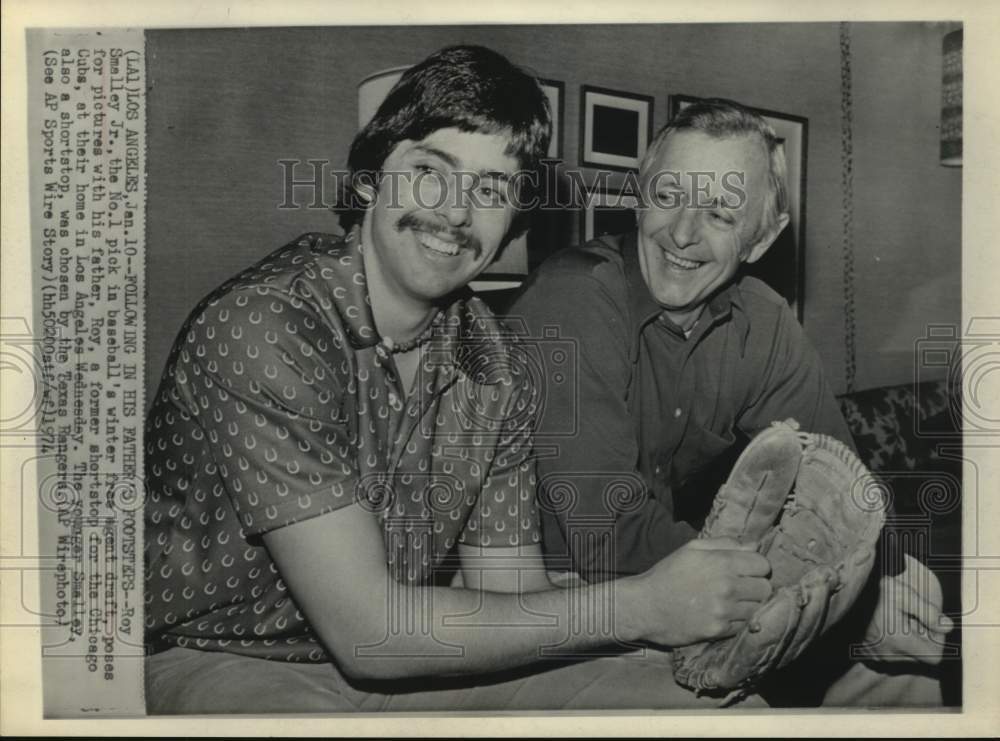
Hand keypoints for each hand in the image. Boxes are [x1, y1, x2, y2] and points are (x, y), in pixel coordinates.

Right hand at [633, 537, 772, 646]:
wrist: (645, 606)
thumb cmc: (668, 574)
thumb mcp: (692, 549)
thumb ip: (725, 543)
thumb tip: (754, 546)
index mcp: (721, 562)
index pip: (763, 565)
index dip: (757, 567)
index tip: (747, 571)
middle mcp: (727, 586)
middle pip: (765, 588)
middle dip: (756, 587)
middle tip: (742, 589)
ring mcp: (724, 610)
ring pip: (758, 608)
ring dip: (748, 606)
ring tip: (732, 603)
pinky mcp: (718, 630)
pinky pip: (744, 625)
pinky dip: (738, 621)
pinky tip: (724, 615)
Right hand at [859, 554, 953, 664]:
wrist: (845, 591)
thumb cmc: (874, 591)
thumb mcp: (905, 594)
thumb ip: (929, 612)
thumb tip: (948, 627)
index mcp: (901, 642)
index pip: (935, 657)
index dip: (938, 641)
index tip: (930, 624)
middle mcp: (889, 654)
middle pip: (920, 657)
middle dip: (922, 639)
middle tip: (912, 617)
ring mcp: (876, 655)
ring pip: (905, 656)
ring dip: (908, 641)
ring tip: (897, 620)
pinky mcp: (866, 653)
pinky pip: (889, 655)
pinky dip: (893, 643)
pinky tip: (886, 626)